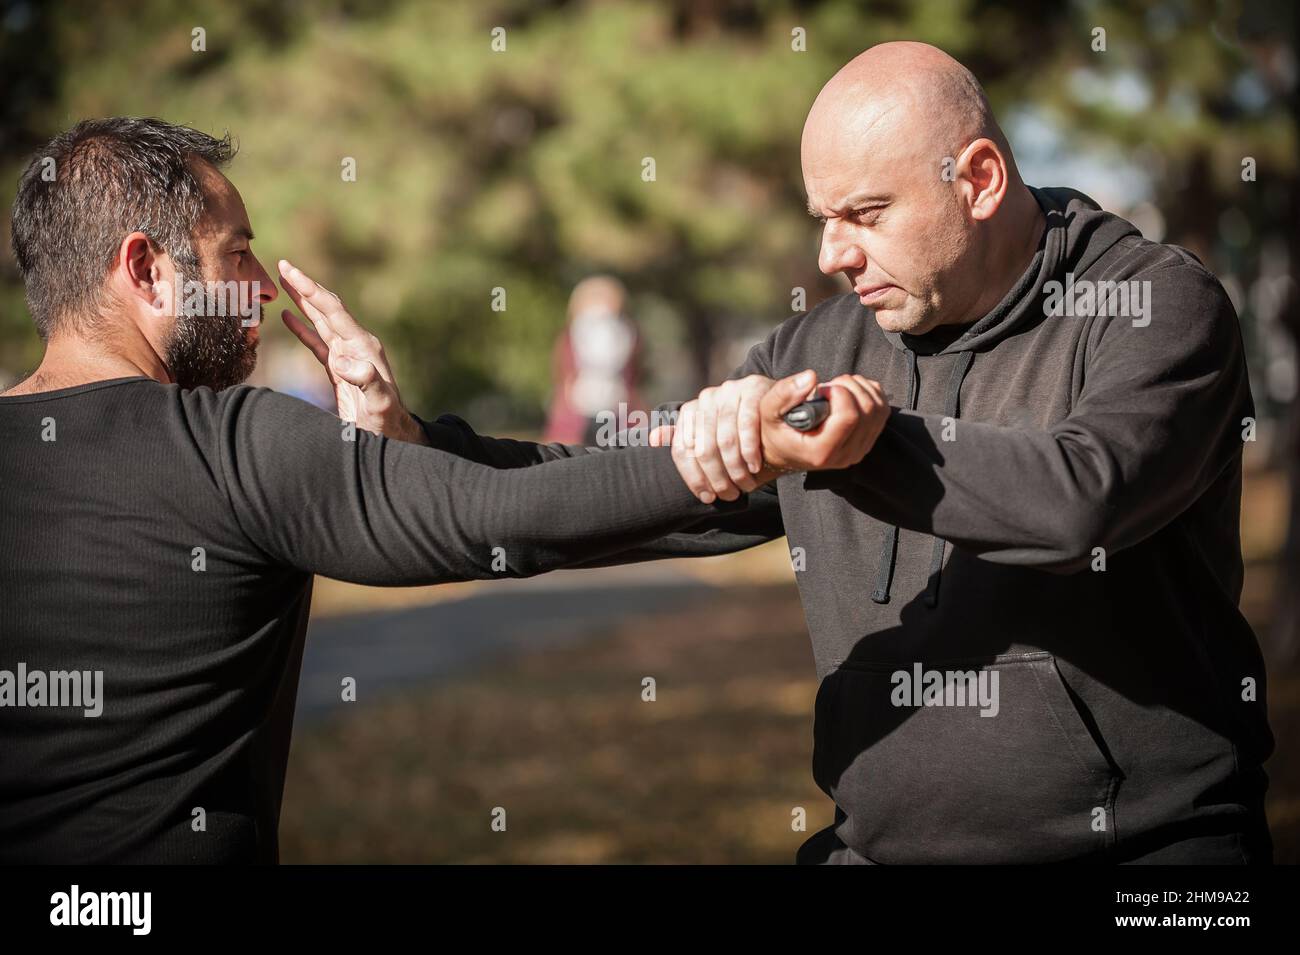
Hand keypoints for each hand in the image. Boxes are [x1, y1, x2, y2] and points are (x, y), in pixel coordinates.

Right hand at [278, 260, 426, 444]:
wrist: (392, 435)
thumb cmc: (387, 422)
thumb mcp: (379, 404)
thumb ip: (368, 382)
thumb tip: (344, 362)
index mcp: (363, 347)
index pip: (333, 311)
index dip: (310, 289)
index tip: (290, 270)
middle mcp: (356, 345)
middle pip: (327, 308)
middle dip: (305, 286)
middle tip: (283, 265)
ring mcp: (348, 356)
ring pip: (321, 321)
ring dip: (303, 301)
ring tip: (284, 281)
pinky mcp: (340, 369)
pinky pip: (318, 342)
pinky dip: (303, 328)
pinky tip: (288, 317)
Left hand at [671, 374, 777, 501]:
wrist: (777, 406)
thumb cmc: (741, 430)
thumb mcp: (713, 437)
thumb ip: (686, 440)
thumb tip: (651, 439)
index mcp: (691, 411)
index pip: (683, 449)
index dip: (693, 477)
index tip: (707, 498)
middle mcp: (706, 399)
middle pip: (704, 448)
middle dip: (717, 478)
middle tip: (730, 495)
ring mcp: (728, 391)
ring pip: (725, 440)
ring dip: (735, 469)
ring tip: (745, 485)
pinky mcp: (751, 388)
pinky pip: (746, 425)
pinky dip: (750, 450)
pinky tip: (754, 467)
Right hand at [758, 370, 889, 471]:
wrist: (783, 449)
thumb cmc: (775, 429)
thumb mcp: (768, 410)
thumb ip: (784, 393)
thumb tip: (811, 377)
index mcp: (821, 452)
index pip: (850, 417)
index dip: (839, 392)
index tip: (822, 389)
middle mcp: (845, 455)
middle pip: (868, 410)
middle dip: (850, 386)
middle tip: (828, 386)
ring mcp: (859, 450)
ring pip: (879, 409)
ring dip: (860, 388)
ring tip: (837, 388)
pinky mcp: (867, 442)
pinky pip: (883, 411)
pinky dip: (870, 393)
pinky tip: (849, 392)